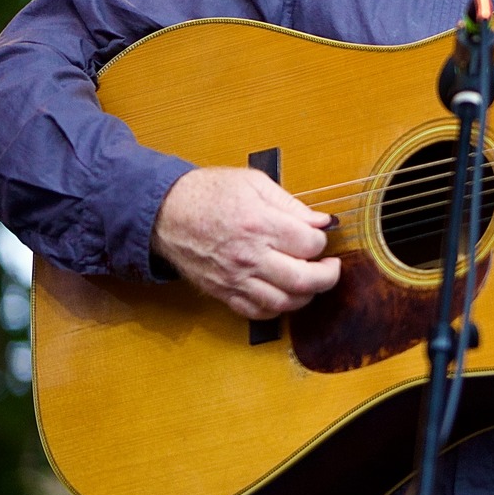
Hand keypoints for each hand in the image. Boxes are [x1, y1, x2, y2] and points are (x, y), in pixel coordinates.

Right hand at [152, 166, 341, 318]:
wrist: (163, 212)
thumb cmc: (207, 192)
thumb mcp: (253, 183)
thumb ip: (291, 205)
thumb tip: (321, 222)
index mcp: (259, 224)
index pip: (310, 245)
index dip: (322, 241)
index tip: (319, 236)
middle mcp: (249, 256)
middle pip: (305, 280)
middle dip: (328, 276)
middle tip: (330, 267)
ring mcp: (235, 278)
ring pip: (284, 302)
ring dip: (306, 295)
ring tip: (309, 280)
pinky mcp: (223, 291)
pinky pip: (256, 312)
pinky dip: (276, 308)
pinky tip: (283, 293)